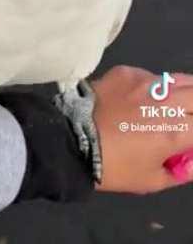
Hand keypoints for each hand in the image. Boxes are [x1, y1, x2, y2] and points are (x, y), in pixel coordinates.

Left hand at [92, 65, 192, 193]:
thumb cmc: (114, 167)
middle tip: (188, 118)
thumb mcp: (151, 181)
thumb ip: (180, 171)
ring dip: (184, 91)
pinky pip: (150, 75)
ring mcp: (146, 82)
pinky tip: (142, 97)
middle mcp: (167, 100)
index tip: (189, 139)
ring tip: (176, 103)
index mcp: (177, 130)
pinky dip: (154, 86)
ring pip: (179, 79)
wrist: (72, 140)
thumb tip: (191, 162)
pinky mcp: (127, 72)